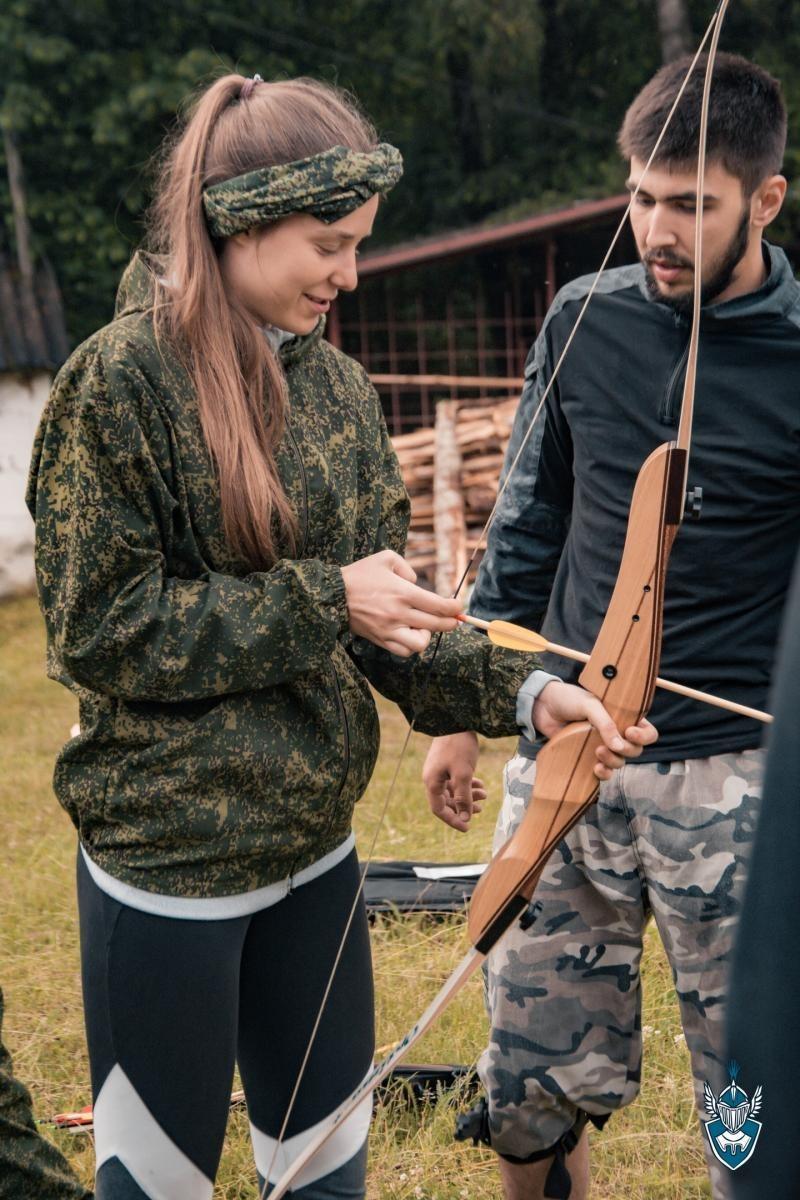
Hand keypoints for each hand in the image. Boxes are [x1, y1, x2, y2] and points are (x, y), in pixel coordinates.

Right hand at [341, 549, 460, 656]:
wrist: (333, 595)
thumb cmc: (360, 574)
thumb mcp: (386, 558)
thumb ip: (407, 569)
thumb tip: (417, 584)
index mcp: (403, 593)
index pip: (439, 606)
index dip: (454, 608)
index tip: (458, 607)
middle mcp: (399, 613)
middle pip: (436, 625)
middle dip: (451, 623)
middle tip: (454, 619)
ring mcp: (389, 629)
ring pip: (420, 644)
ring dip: (427, 636)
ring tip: (423, 627)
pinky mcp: (381, 640)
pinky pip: (403, 652)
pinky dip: (411, 646)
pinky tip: (410, 634)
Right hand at [422, 731, 486, 831]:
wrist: (456, 719)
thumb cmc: (458, 747)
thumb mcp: (463, 774)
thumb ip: (464, 797)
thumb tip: (465, 818)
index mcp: (432, 782)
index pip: (439, 809)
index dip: (453, 820)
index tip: (467, 828)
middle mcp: (432, 777)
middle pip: (446, 801)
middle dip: (463, 807)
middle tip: (480, 810)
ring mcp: (439, 770)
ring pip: (453, 790)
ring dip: (468, 795)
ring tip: (484, 794)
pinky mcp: (446, 762)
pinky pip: (455, 780)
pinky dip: (467, 784)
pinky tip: (480, 783)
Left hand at [532, 680, 657, 779]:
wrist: (543, 707)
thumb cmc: (569, 699)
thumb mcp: (590, 704)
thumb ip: (605, 723)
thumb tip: (618, 746)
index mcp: (624, 717)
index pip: (648, 732)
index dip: (644, 736)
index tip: (629, 732)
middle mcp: (617, 733)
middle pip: (635, 750)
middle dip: (627, 751)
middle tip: (608, 745)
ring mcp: (603, 745)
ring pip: (620, 762)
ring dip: (614, 761)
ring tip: (597, 752)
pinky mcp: (589, 757)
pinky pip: (605, 772)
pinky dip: (604, 773)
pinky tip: (596, 769)